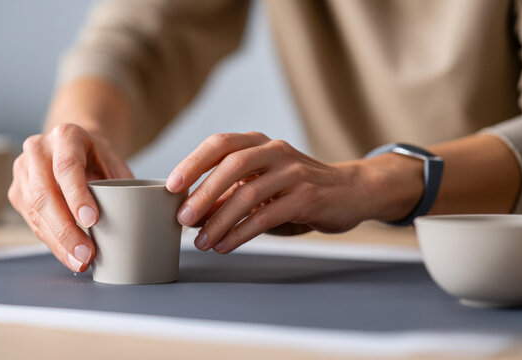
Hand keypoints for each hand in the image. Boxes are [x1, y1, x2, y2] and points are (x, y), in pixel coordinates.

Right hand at [8, 124, 132, 271]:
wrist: (75, 149)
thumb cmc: (99, 160)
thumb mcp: (115, 165)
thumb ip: (120, 188)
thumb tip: (131, 223)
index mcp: (66, 135)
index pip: (67, 167)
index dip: (77, 195)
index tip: (92, 220)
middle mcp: (38, 149)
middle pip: (45, 194)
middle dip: (66, 230)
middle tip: (86, 254)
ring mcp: (23, 170)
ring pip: (35, 212)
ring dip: (58, 242)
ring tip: (79, 261)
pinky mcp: (17, 192)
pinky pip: (32, 221)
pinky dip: (51, 242)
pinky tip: (68, 255)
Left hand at [165, 132, 384, 253]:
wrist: (350, 191)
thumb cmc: (296, 189)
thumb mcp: (261, 185)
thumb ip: (229, 195)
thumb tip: (191, 214)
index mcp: (259, 143)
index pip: (220, 143)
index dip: (193, 162)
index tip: (171, 186)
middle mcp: (275, 151)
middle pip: (231, 165)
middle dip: (202, 194)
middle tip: (181, 218)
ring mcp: (293, 172)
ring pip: (248, 194)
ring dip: (219, 221)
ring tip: (202, 242)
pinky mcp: (307, 197)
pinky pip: (267, 216)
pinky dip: (242, 233)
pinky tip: (227, 245)